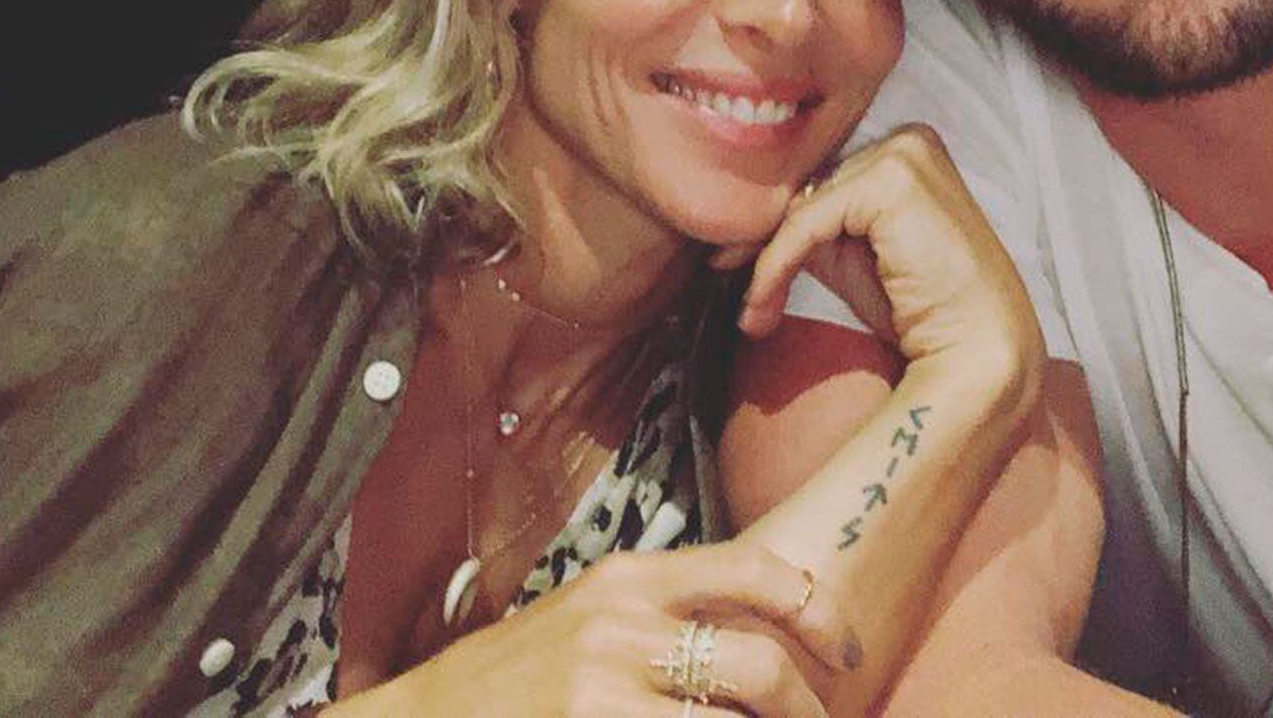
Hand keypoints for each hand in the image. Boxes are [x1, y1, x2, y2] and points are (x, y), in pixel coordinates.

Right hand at [378, 542, 858, 715]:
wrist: (426, 717)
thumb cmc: (519, 677)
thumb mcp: (591, 616)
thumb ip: (668, 613)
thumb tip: (764, 637)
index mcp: (630, 577)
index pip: (754, 569)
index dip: (818, 611)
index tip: (845, 654)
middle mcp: (622, 621)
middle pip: (761, 662)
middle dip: (808, 711)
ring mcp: (604, 684)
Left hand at [734, 125, 1043, 377]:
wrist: (976, 350)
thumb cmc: (923, 309)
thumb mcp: (854, 255)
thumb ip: (815, 228)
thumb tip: (750, 228)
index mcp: (908, 150)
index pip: (823, 181)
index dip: (776, 224)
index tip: (731, 263)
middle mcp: (908, 140)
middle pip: (809, 188)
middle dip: (764, 239)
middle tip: (724, 276)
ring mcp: (904, 155)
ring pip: (802, 207)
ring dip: (767, 262)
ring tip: (752, 314)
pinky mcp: (890, 182)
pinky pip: (806, 224)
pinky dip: (776, 267)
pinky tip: (762, 307)